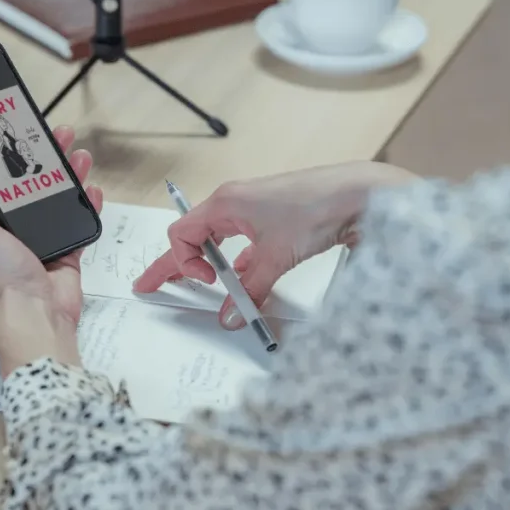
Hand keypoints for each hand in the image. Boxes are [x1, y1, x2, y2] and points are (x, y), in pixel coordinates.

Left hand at [0, 126, 103, 374]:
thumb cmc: (2, 274)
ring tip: (79, 155)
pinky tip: (92, 189)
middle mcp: (14, 224)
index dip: (6, 150)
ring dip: (70, 173)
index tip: (16, 128)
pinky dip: (88, 204)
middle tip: (57, 135)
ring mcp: (43, 235)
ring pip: (58, 195)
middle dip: (45, 154)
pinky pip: (80, 220)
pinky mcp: (67, 248)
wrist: (38, 308)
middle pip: (31, 179)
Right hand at [133, 162, 417, 328]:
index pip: (182, 234)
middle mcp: (235, 203)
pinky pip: (242, 242)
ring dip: (208, 263)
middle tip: (150, 284)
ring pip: (217, 240)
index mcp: (225, 202)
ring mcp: (254, 210)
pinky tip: (239, 278)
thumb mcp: (276, 256)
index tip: (206, 282)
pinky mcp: (274, 219)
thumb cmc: (316, 207)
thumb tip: (230, 315)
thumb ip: (250, 289)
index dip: (185, 262)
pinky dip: (237, 262)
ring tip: (196, 284)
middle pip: (192, 236)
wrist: (358, 194)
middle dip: (174, 262)